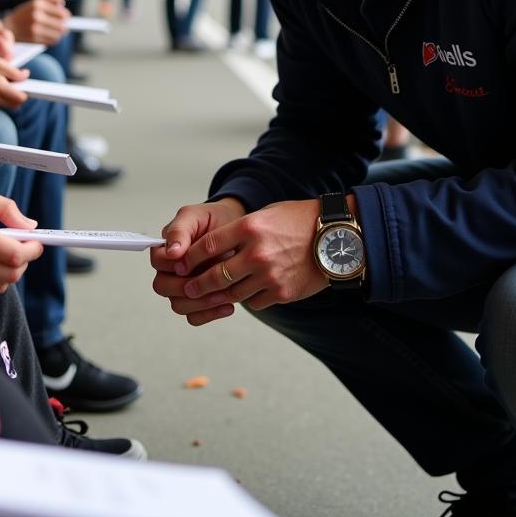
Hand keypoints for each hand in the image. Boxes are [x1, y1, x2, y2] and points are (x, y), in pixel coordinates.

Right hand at [0, 54, 27, 107]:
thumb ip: (14, 72)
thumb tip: (25, 76)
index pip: (21, 97)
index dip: (27, 91)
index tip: (27, 83)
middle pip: (15, 104)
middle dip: (19, 96)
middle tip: (19, 85)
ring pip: (6, 103)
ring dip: (10, 96)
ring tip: (9, 85)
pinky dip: (0, 96)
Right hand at [2, 0, 68, 44]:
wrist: (9, 26)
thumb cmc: (25, 13)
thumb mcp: (36, 2)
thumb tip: (63, 3)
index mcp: (38, 4)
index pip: (62, 13)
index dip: (65, 16)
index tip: (63, 17)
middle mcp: (37, 15)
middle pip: (62, 25)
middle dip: (63, 25)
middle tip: (60, 25)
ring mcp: (35, 28)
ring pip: (58, 34)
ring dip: (59, 33)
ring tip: (56, 31)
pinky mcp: (33, 38)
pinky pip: (52, 41)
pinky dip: (53, 39)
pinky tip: (49, 36)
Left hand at [155, 197, 328, 325]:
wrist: (336, 238)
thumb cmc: (298, 221)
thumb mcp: (266, 215)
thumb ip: (240, 230)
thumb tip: (214, 248)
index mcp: (249, 228)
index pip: (208, 246)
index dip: (189, 258)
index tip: (179, 264)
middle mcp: (257, 253)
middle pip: (215, 275)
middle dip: (197, 285)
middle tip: (186, 289)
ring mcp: (270, 275)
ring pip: (233, 293)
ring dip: (218, 296)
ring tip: (208, 296)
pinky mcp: (282, 292)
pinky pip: (255, 302)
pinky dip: (247, 299)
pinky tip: (244, 294)